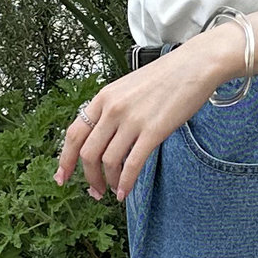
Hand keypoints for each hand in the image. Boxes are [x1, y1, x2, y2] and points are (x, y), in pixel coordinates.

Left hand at [54, 27, 245, 201]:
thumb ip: (112, 110)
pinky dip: (126, 182)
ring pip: (107, 160)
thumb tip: (104, 138)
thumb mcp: (128, 88)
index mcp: (103, 97)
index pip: (74, 133)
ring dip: (107, 182)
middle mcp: (112, 109)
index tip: (62, 177)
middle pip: (87, 152)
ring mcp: (132, 120)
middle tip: (94, 191)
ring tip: (112, 191)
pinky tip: (125, 192)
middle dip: (88, 177)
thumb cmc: (166, 77)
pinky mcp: (153, 130)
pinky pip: (132, 163)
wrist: (194, 65)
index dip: (64, 159)